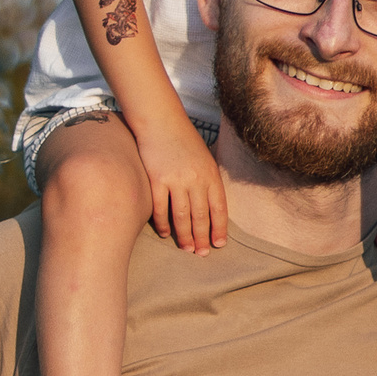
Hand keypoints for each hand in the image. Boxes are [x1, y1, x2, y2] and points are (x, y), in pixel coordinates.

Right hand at [146, 118, 230, 255]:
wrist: (161, 121)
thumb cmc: (184, 140)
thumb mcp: (204, 158)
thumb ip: (208, 181)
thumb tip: (211, 206)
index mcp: (210, 175)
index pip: (219, 209)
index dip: (219, 229)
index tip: (219, 244)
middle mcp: (196, 179)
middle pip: (201, 216)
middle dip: (203, 238)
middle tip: (202, 254)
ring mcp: (176, 180)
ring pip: (183, 216)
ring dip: (185, 236)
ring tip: (187, 249)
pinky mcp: (157, 180)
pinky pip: (161, 208)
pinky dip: (164, 224)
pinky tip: (166, 234)